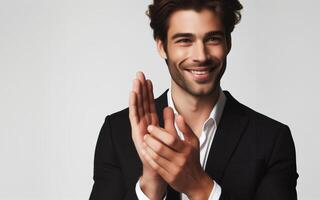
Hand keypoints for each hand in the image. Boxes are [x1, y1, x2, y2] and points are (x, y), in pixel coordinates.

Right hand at [129, 71, 165, 198]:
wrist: (159, 167)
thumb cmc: (164, 152)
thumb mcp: (169, 132)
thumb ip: (169, 120)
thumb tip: (170, 107)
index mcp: (151, 122)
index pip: (149, 103)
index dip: (148, 92)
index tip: (148, 79)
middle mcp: (143, 123)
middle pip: (142, 102)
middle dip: (141, 88)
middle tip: (139, 74)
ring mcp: (139, 127)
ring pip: (137, 106)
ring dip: (136, 93)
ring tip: (136, 80)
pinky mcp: (136, 132)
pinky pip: (134, 115)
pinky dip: (133, 104)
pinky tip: (133, 94)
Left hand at [142, 107, 213, 198]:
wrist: (196, 182)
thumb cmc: (193, 159)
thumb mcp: (194, 142)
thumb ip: (186, 129)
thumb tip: (179, 116)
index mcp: (186, 149)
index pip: (171, 139)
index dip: (158, 132)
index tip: (151, 127)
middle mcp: (180, 160)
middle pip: (161, 148)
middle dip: (150, 140)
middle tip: (146, 135)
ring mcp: (174, 169)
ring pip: (156, 157)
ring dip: (148, 148)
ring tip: (145, 142)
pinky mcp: (168, 177)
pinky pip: (155, 166)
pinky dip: (148, 158)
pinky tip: (145, 152)